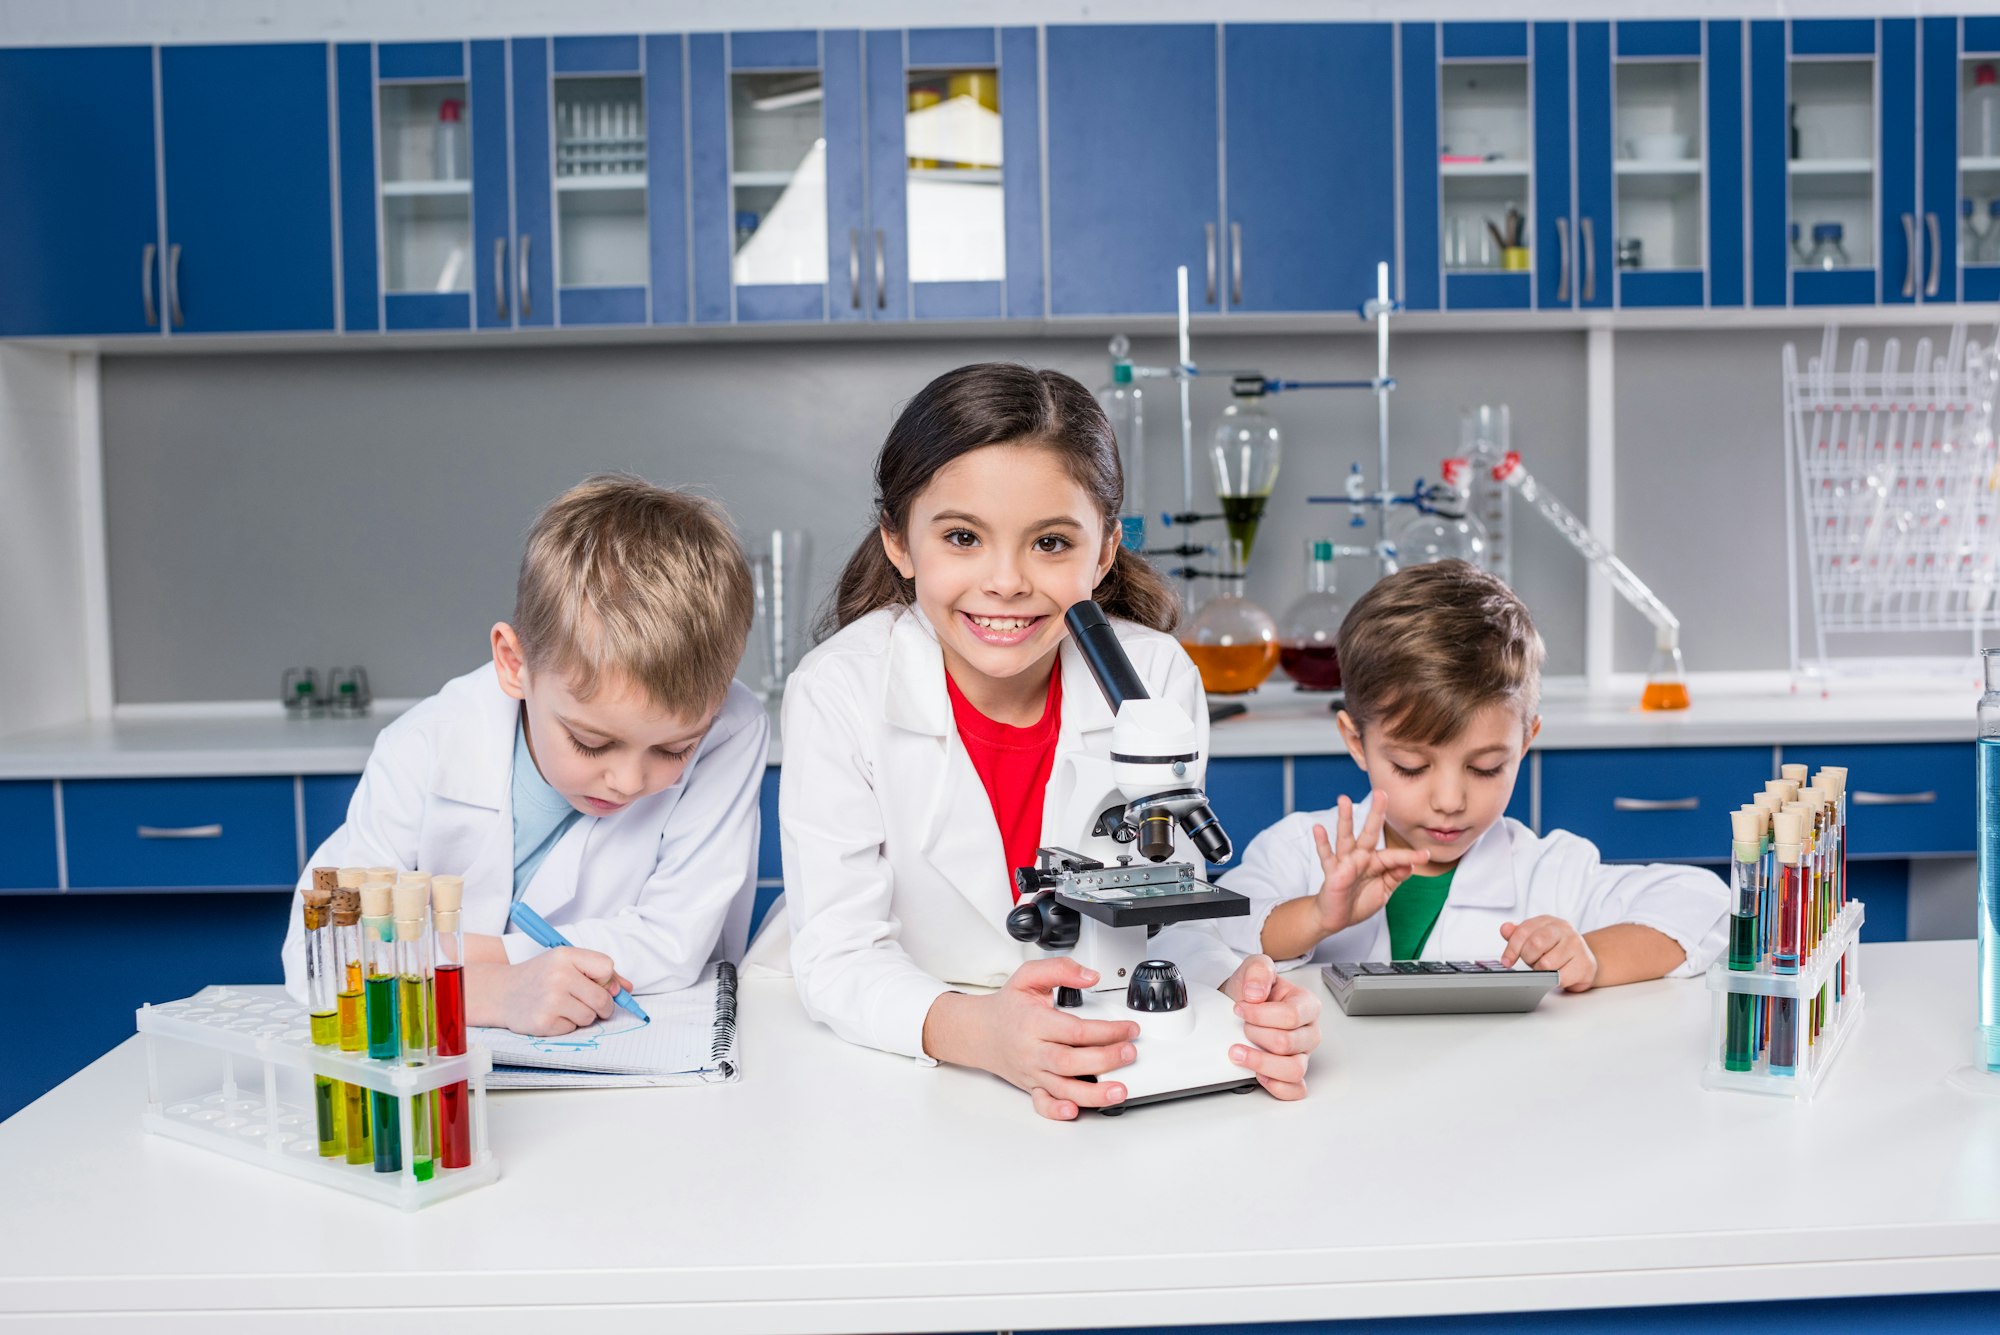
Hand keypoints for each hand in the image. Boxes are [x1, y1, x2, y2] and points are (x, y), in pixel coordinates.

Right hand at [465, 946, 634, 1034]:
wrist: (501, 992)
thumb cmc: (539, 976)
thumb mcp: (565, 962)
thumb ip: (598, 972)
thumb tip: (628, 988)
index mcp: (566, 956)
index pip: (607, 967)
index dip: (607, 980)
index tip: (598, 984)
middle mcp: (558, 976)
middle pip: (603, 999)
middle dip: (603, 1006)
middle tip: (592, 1005)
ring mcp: (550, 1000)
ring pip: (590, 1016)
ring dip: (583, 1016)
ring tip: (563, 1006)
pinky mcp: (544, 1022)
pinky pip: (573, 1028)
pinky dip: (567, 1025)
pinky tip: (552, 1015)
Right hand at [924, 958, 1138, 1120]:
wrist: (981, 1031)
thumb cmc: (1008, 1007)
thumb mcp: (1029, 977)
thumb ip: (1060, 970)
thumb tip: (1090, 976)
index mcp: (1034, 1023)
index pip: (1075, 1030)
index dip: (1107, 1030)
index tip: (1128, 1028)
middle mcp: (1033, 1051)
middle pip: (1071, 1061)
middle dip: (1105, 1060)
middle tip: (1129, 1053)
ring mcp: (1033, 1072)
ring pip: (1063, 1088)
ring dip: (1093, 1093)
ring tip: (1119, 1091)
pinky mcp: (1032, 1087)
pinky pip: (1042, 1104)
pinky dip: (1057, 1110)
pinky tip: (1074, 1110)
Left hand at [1219, 954, 1320, 1098]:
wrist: (1242, 1006)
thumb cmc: (1253, 992)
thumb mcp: (1255, 968)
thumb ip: (1258, 971)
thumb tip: (1256, 994)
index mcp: (1307, 1005)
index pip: (1290, 1016)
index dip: (1259, 1014)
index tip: (1239, 1008)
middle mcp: (1309, 1032)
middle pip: (1288, 1043)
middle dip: (1256, 1035)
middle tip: (1242, 1027)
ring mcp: (1303, 1055)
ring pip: (1293, 1070)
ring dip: (1260, 1063)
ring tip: (1239, 1053)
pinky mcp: (1292, 1074)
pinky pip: (1295, 1090)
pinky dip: (1276, 1086)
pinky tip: (1257, 1075)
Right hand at [1310, 793, 1431, 935]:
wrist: (1336, 917)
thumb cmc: (1359, 902)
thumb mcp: (1384, 891)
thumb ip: (1395, 877)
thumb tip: (1409, 864)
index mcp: (1375, 862)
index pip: (1394, 856)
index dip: (1410, 856)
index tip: (1426, 855)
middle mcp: (1360, 858)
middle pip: (1369, 832)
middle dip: (1375, 814)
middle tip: (1381, 794)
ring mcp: (1345, 863)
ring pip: (1345, 837)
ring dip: (1344, 819)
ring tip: (1343, 799)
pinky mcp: (1332, 872)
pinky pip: (1326, 856)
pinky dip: (1322, 842)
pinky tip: (1318, 828)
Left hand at [1500, 916, 1597, 990]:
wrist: (1584, 962)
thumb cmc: (1556, 950)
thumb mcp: (1535, 938)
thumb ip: (1518, 934)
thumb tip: (1505, 929)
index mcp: (1548, 921)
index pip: (1524, 931)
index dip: (1512, 948)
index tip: (1506, 961)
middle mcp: (1564, 930)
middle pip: (1535, 944)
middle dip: (1528, 958)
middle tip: (1533, 962)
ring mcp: (1576, 945)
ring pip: (1546, 963)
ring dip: (1541, 971)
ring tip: (1547, 968)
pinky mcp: (1584, 963)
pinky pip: (1560, 977)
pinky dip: (1554, 981)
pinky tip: (1558, 975)